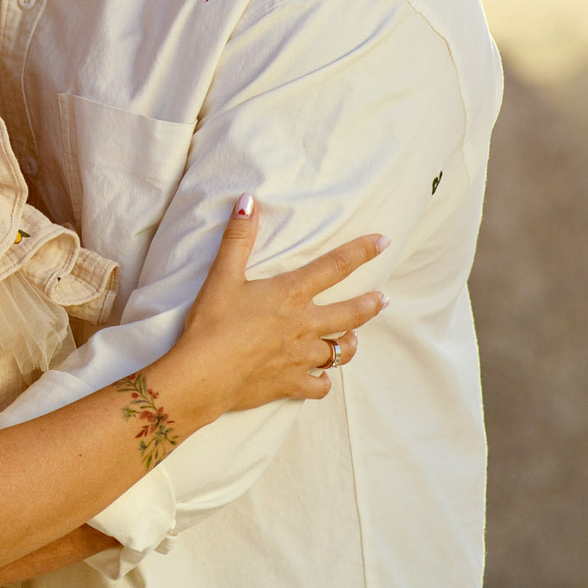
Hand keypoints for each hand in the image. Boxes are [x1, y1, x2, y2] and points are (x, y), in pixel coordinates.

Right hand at [177, 196, 388, 416]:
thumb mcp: (222, 275)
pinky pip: (319, 386)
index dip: (361, 251)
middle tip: (384, 299)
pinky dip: (323, 381)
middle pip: (351, 313)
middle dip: (371, 304)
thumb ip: (237, 238)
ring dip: (350, 343)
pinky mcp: (291, 383)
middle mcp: (304, 325)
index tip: (383, 242)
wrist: (203, 375)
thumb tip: (248, 201)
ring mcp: (301, 357)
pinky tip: (321, 378)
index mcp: (291, 294)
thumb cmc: (212, 323)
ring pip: (341, 352)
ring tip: (353, 338)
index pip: (335, 266)